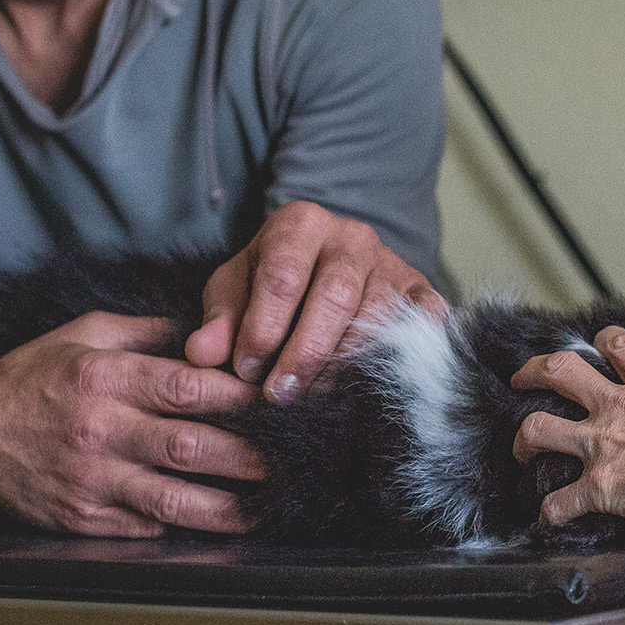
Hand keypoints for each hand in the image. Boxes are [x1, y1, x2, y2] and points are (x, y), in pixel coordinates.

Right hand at [0, 312, 264, 537]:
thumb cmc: (32, 379)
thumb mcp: (82, 335)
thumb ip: (147, 333)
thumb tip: (209, 328)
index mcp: (101, 379)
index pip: (184, 388)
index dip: (238, 396)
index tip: (277, 397)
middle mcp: (99, 432)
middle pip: (189, 446)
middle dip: (249, 455)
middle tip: (295, 457)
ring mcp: (92, 481)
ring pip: (174, 499)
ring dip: (230, 506)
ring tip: (273, 505)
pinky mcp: (85, 520)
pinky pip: (146, 525)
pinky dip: (186, 525)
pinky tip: (224, 524)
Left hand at [183, 201, 446, 401]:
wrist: (328, 265)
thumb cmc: (272, 282)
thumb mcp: (235, 290)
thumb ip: (218, 320)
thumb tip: (201, 356)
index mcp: (299, 224)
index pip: (282, 277)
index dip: (263, 330)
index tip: (246, 372)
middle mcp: (352, 237)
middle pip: (335, 297)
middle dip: (305, 354)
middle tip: (282, 396)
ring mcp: (393, 263)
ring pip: (379, 317)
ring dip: (346, 366)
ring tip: (317, 400)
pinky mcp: (422, 291)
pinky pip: (423, 326)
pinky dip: (402, 358)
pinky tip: (370, 388)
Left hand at [509, 327, 624, 539]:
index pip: (620, 347)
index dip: (602, 342)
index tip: (596, 346)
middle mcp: (620, 408)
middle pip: (560, 371)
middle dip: (534, 372)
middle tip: (524, 378)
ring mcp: (604, 445)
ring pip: (539, 427)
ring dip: (524, 440)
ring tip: (521, 449)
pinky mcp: (600, 487)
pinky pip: (559, 501)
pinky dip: (550, 511)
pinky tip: (549, 516)